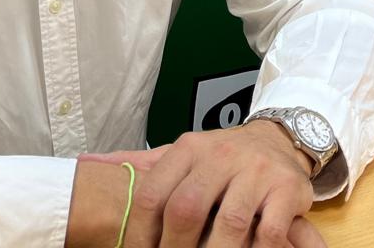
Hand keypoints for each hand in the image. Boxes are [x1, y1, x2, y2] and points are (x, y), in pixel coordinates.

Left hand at [83, 121, 320, 247]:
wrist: (278, 139)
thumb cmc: (221, 157)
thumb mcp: (182, 154)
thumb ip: (140, 164)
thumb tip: (87, 166)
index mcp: (188, 148)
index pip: (153, 192)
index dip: (140, 233)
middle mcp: (220, 154)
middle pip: (186, 208)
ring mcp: (256, 170)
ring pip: (228, 223)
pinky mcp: (286, 188)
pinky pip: (267, 231)